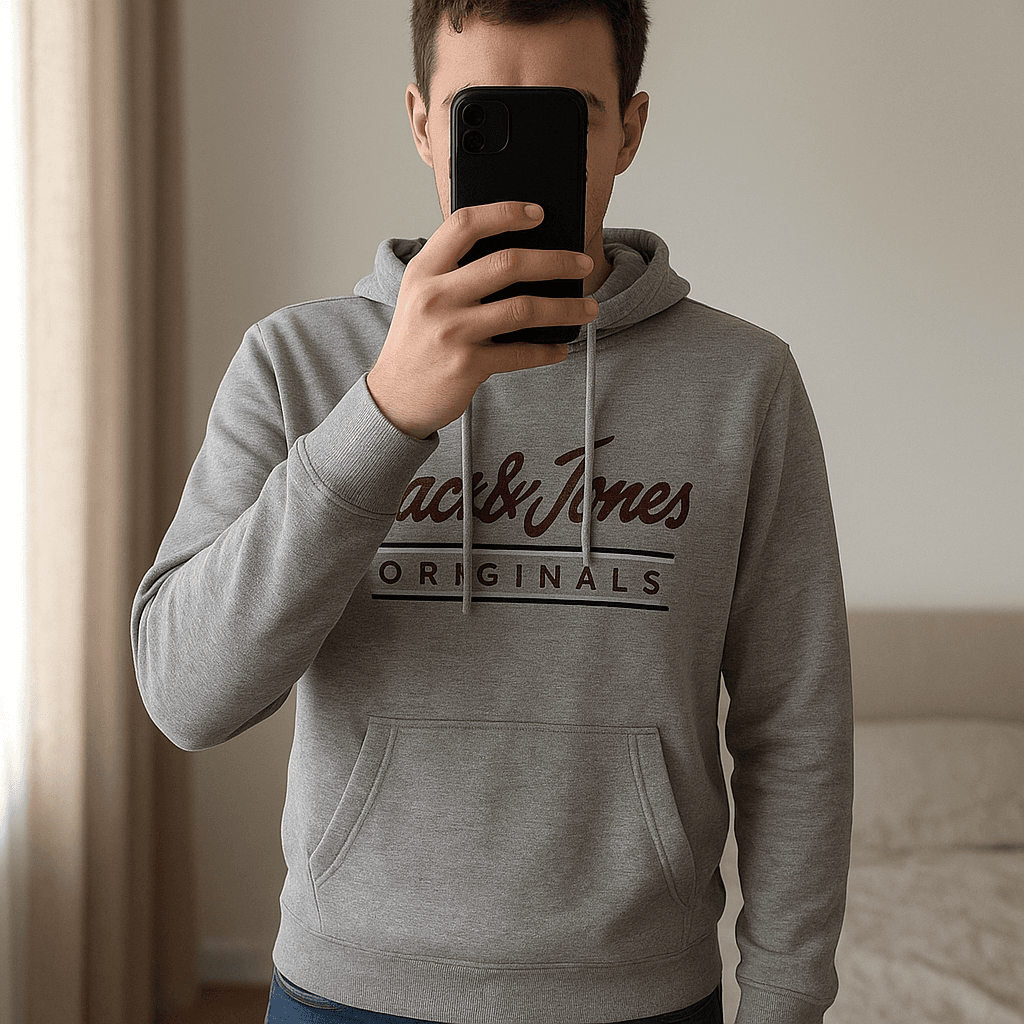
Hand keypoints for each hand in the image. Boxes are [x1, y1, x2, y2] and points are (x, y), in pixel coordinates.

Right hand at [366, 201, 597, 439]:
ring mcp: (451, 332)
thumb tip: (520, 255)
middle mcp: (436, 297)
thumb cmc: (416, 342)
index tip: (538, 212)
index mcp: (424, 271)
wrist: (393, 397)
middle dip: (555, 261)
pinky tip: (560, 348)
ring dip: (565, 308)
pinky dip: (546, 351)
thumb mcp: (420, 296)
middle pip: (507, 263)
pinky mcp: (466, 366)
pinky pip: (519, 353)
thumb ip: (454, 272)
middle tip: (583, 262)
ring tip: (589, 308)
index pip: (465, 225)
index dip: (505, 212)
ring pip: (523, 309)